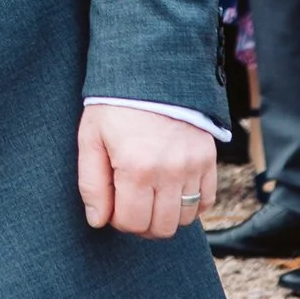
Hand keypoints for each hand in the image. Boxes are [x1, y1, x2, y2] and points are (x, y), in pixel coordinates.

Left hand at [77, 104, 217, 238]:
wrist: (152, 71)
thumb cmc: (115, 105)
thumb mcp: (91, 139)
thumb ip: (92, 184)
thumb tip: (98, 220)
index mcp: (137, 168)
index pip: (132, 222)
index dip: (118, 220)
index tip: (112, 204)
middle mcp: (170, 171)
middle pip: (161, 227)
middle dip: (142, 223)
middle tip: (130, 203)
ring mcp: (193, 166)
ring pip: (184, 219)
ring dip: (166, 215)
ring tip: (150, 196)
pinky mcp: (209, 159)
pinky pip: (206, 201)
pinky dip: (191, 205)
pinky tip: (172, 192)